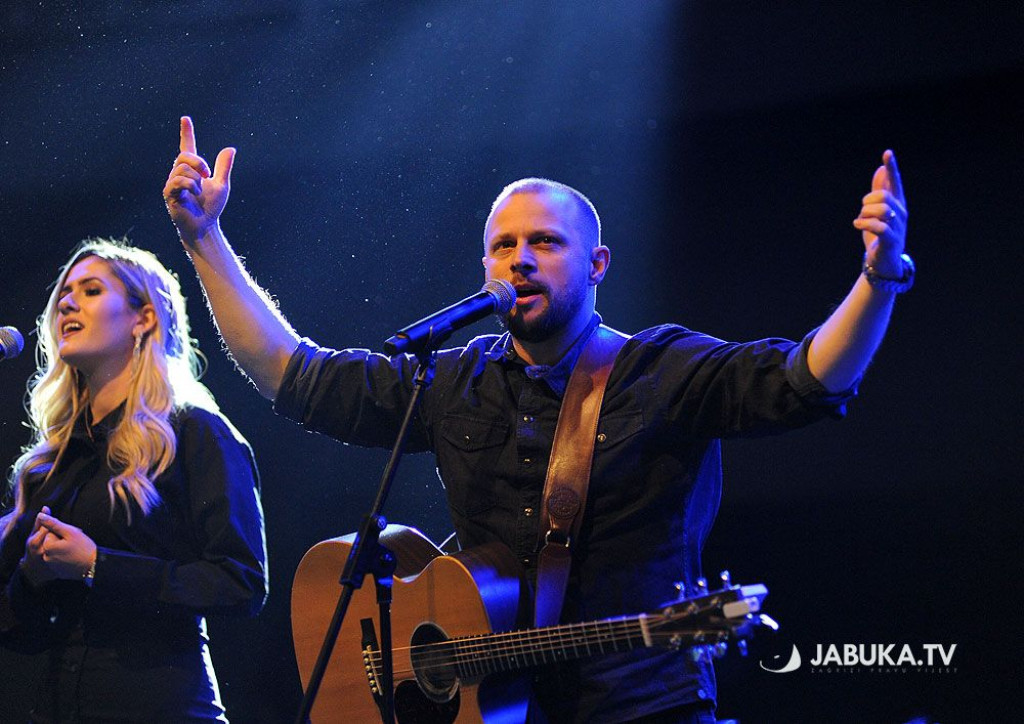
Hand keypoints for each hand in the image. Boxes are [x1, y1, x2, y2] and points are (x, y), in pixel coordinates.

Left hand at [20, 507, 96, 584]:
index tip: (71, 537)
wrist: (94, 566)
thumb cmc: (84, 547)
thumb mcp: (70, 532)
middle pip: (52, 542)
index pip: (50, 532)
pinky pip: (58, 559)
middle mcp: (45, 557)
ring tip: (75, 550)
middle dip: (61, 540)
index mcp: (47, 546)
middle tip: (74, 543)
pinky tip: (74, 557)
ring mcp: (51, 565)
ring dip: (63, 548)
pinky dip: (65, 557)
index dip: (62, 531)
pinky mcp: (57, 571)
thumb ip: (53, 523)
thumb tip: (40, 515)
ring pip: (55, 550)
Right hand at [163, 116, 235, 245]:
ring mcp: (172, 184)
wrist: (206, 225)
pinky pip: (178, 181)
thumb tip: (230, 149)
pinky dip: (190, 186)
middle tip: (206, 174)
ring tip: (199, 191)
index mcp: (191, 170)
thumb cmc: (211, 207)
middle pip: (184, 156)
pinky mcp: (168, 194)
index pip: (187, 147)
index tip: (186, 119)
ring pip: (182, 169)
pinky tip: (194, 195)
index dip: (186, 133)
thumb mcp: (222, 185)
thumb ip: (224, 167)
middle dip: (198, 162)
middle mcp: (179, 174)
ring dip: (196, 179)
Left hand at [852, 149, 906, 277]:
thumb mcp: (877, 211)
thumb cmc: (880, 235)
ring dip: (865, 213)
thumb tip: (880, 169)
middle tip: (862, 210)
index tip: (887, 153)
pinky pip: (879, 226)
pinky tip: (857, 224)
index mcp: (898, 204)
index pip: (895, 183)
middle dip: (868, 200)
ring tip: (860, 220)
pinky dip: (865, 223)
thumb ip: (879, 191)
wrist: (883, 262)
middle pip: (884, 196)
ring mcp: (897, 227)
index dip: (892, 168)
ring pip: (882, 209)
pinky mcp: (891, 240)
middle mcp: (900, 213)